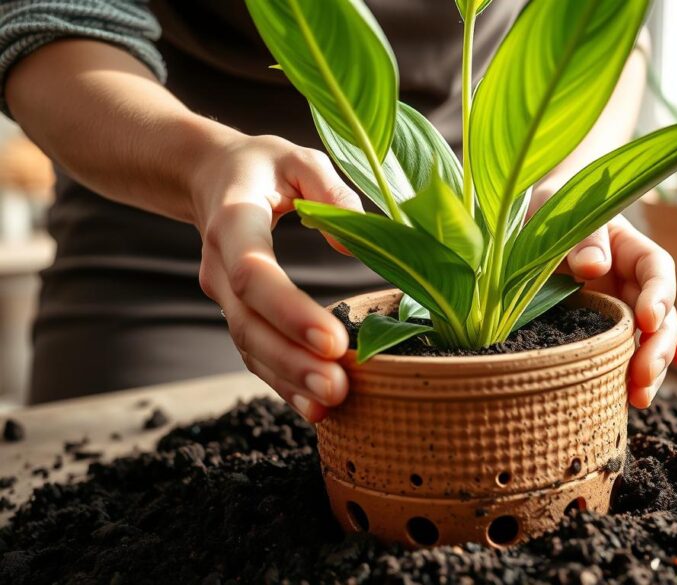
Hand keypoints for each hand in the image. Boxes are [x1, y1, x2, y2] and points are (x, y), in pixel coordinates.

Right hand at [191, 131, 360, 421]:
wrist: (210, 177)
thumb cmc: (264, 166)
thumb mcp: (299, 158)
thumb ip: (328, 188)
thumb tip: (355, 239)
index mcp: (234, 222)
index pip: (253, 274)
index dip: (290, 310)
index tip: (334, 340)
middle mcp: (219, 266)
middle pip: (249, 325)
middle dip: (292, 361)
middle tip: (338, 388)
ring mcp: (223, 296)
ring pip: (249, 348)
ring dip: (288, 381)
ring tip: (333, 404)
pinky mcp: (238, 313)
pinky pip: (255, 355)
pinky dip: (282, 383)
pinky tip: (315, 407)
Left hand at [540, 203, 676, 408]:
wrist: (524, 227)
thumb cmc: (547, 211)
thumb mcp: (558, 213)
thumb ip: (580, 237)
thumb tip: (595, 267)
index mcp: (628, 249)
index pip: (657, 270)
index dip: (659, 295)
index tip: (648, 318)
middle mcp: (630, 284)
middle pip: (661, 317)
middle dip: (659, 347)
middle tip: (644, 373)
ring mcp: (616, 312)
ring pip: (645, 345)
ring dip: (648, 372)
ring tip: (638, 398)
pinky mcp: (596, 334)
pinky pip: (616, 359)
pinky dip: (620, 380)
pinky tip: (616, 402)